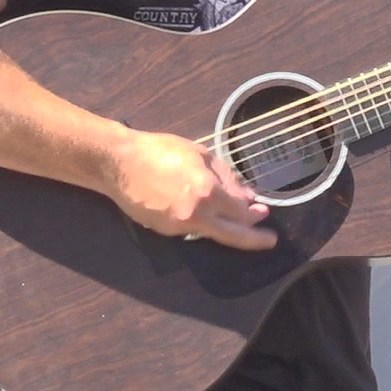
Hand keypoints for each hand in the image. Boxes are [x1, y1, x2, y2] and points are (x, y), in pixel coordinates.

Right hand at [105, 131, 276, 249]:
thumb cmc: (160, 151)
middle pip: (233, 235)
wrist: (119, 164)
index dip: (254, 212)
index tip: (262, 209)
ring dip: (229, 229)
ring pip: (212, 234)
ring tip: (241, 222)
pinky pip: (193, 230)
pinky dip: (206, 224)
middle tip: (270, 240)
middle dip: (255, 239)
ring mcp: (179, 227)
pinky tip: (211, 216)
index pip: (240, 211)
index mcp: (207, 192)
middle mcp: (196, 215)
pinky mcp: (165, 231)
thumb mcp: (200, 154)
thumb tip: (247, 195)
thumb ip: (227, 177)